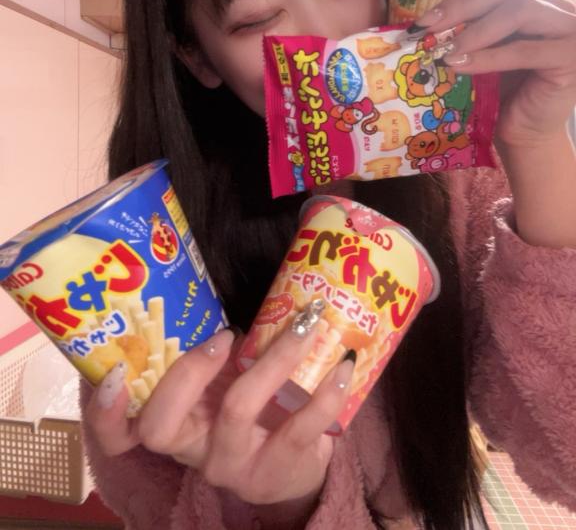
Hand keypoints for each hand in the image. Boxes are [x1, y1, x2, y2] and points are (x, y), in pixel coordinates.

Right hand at [85, 323, 353, 506]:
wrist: (295, 464)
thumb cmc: (251, 408)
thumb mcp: (223, 382)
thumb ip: (212, 348)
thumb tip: (213, 279)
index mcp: (174, 422)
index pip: (121, 432)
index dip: (107, 412)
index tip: (119, 370)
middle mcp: (194, 449)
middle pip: (163, 423)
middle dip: (189, 371)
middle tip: (224, 334)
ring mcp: (234, 464)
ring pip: (236, 411)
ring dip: (272, 360)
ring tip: (305, 328)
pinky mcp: (278, 470)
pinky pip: (300, 427)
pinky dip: (325, 390)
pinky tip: (342, 366)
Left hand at [414, 0, 575, 148]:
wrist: (521, 135)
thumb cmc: (495, 93)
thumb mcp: (479, 51)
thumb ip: (466, 26)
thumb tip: (418, 18)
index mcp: (535, 0)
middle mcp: (557, 7)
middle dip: (461, 4)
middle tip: (424, 26)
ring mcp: (570, 29)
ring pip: (518, 11)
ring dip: (473, 32)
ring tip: (442, 52)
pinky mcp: (572, 57)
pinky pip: (523, 49)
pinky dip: (487, 57)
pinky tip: (460, 67)